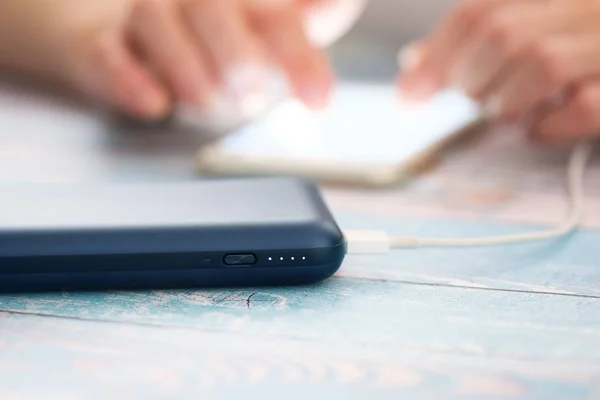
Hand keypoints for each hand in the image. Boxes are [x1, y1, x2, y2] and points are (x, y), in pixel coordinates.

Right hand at [0, 0, 335, 120]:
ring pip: (156, 19)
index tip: (319, 102)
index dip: (299, 59)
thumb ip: (308, 19)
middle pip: (212, 6)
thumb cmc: (212, 37)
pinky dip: (128, 79)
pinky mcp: (99, 44)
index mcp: (243, 0)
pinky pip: (105, 54)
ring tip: (206, 102)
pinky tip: (153, 103)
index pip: (277, 18)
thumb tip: (342, 1)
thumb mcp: (267, 29)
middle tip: (250, 98)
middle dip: (237, 56)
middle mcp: (194, 0)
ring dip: (186, 66)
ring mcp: (145, 17)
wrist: (124, 36)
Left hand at [397, 0, 599, 144]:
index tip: (409, 97)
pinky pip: (586, 106)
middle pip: (502, 33)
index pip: (478, 12)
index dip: (435, 57)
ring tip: (507, 113)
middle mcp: (587, 6)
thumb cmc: (574, 62)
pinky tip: (540, 128)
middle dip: (471, 78)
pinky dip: (548, 126)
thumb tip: (413, 63)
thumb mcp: (529, 36)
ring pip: (544, 62)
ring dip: (508, 101)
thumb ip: (476, 43)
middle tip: (474, 100)